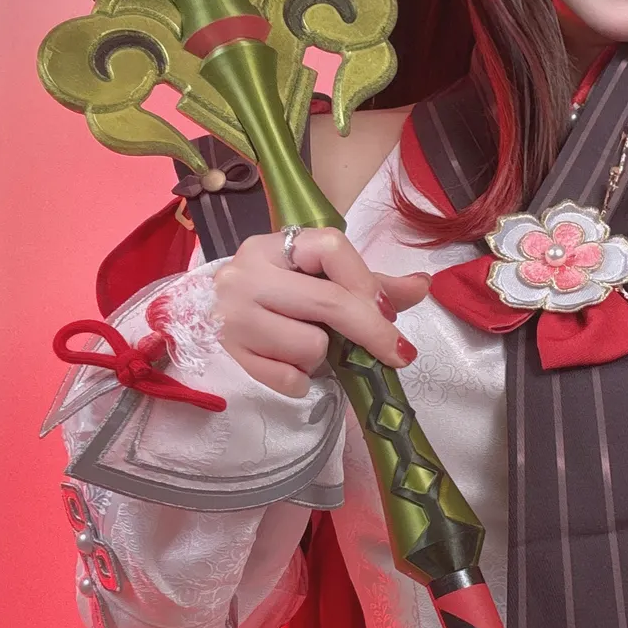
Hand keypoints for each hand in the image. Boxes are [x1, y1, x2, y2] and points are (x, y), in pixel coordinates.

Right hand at [213, 228, 429, 396]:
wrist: (203, 317)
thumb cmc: (274, 295)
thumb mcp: (316, 279)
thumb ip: (370, 284)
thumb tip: (424, 285)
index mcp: (272, 247)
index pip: (332, 249)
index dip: (368, 284)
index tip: (389, 313)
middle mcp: (246, 276)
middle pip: (329, 301)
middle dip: (371, 331)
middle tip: (396, 354)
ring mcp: (233, 317)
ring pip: (310, 345)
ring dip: (321, 355)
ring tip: (303, 345)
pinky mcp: (230, 356)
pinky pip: (290, 379)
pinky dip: (300, 380)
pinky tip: (288, 365)